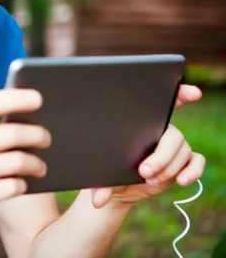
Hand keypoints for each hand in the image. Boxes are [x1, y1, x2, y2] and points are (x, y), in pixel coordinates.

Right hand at [0, 88, 50, 226]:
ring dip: (36, 163)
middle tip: (47, 138)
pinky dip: (24, 184)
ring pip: (18, 162)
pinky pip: (14, 186)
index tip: (39, 98)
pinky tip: (25, 182)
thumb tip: (15, 91)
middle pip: (12, 135)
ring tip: (41, 165)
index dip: (16, 99)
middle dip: (37, 135)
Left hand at [91, 84, 205, 207]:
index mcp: (139, 121)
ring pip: (183, 151)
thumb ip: (99, 184)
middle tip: (144, 171)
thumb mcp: (100, 174)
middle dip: (161, 155)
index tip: (192, 92)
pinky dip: (192, 171)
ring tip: (149, 180)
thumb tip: (97, 201)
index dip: (179, 94)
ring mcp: (173, 146)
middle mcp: (159, 130)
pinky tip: (182, 181)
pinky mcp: (182, 163)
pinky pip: (196, 161)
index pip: (162, 102)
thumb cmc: (105, 170)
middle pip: (172, 135)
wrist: (116, 187)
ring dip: (168, 167)